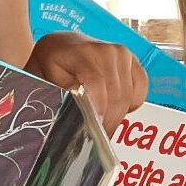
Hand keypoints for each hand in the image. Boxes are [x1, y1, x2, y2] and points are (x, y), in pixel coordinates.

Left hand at [27, 32, 146, 132]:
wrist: (63, 46)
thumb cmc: (51, 66)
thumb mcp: (45, 80)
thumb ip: (61, 96)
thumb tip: (80, 114)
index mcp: (79, 52)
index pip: (96, 82)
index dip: (98, 108)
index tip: (95, 130)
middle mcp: (105, 50)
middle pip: (115, 94)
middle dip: (108, 121)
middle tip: (97, 139)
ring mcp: (122, 54)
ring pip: (128, 96)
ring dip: (117, 116)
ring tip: (101, 126)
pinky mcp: (133, 61)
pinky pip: (140, 91)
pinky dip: (130, 104)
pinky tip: (114, 106)